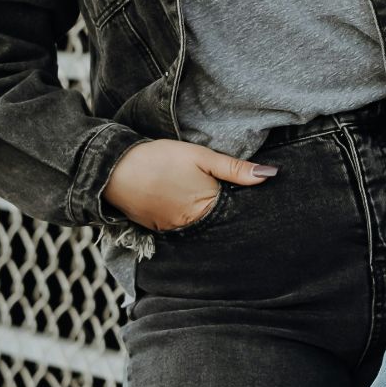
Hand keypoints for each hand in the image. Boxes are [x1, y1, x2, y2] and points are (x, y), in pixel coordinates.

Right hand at [101, 138, 277, 231]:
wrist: (114, 168)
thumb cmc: (161, 158)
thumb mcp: (201, 156)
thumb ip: (235, 169)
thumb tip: (271, 175)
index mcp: (206, 207)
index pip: (233, 210)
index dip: (239, 200)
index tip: (245, 194)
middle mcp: (189, 225)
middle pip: (214, 219)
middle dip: (221, 209)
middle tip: (215, 193)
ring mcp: (170, 230)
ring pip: (195, 223)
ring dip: (199, 213)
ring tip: (194, 194)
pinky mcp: (154, 229)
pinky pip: (176, 225)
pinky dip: (180, 215)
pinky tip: (178, 200)